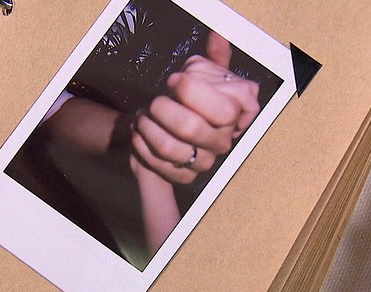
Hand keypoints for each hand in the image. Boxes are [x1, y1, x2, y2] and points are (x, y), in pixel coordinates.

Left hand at [131, 32, 259, 184]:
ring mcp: (202, 162)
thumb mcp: (203, 76)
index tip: (174, 79)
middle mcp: (221, 142)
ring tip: (142, 116)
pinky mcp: (182, 176)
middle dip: (164, 109)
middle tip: (154, 101)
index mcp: (233, 117)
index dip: (195, 92)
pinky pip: (157, 164)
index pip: (224, 109)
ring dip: (148, 127)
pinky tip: (138, 132)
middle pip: (192, 127)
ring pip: (170, 148)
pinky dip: (141, 144)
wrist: (170, 130)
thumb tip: (218, 36)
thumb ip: (214, 59)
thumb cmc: (190, 102)